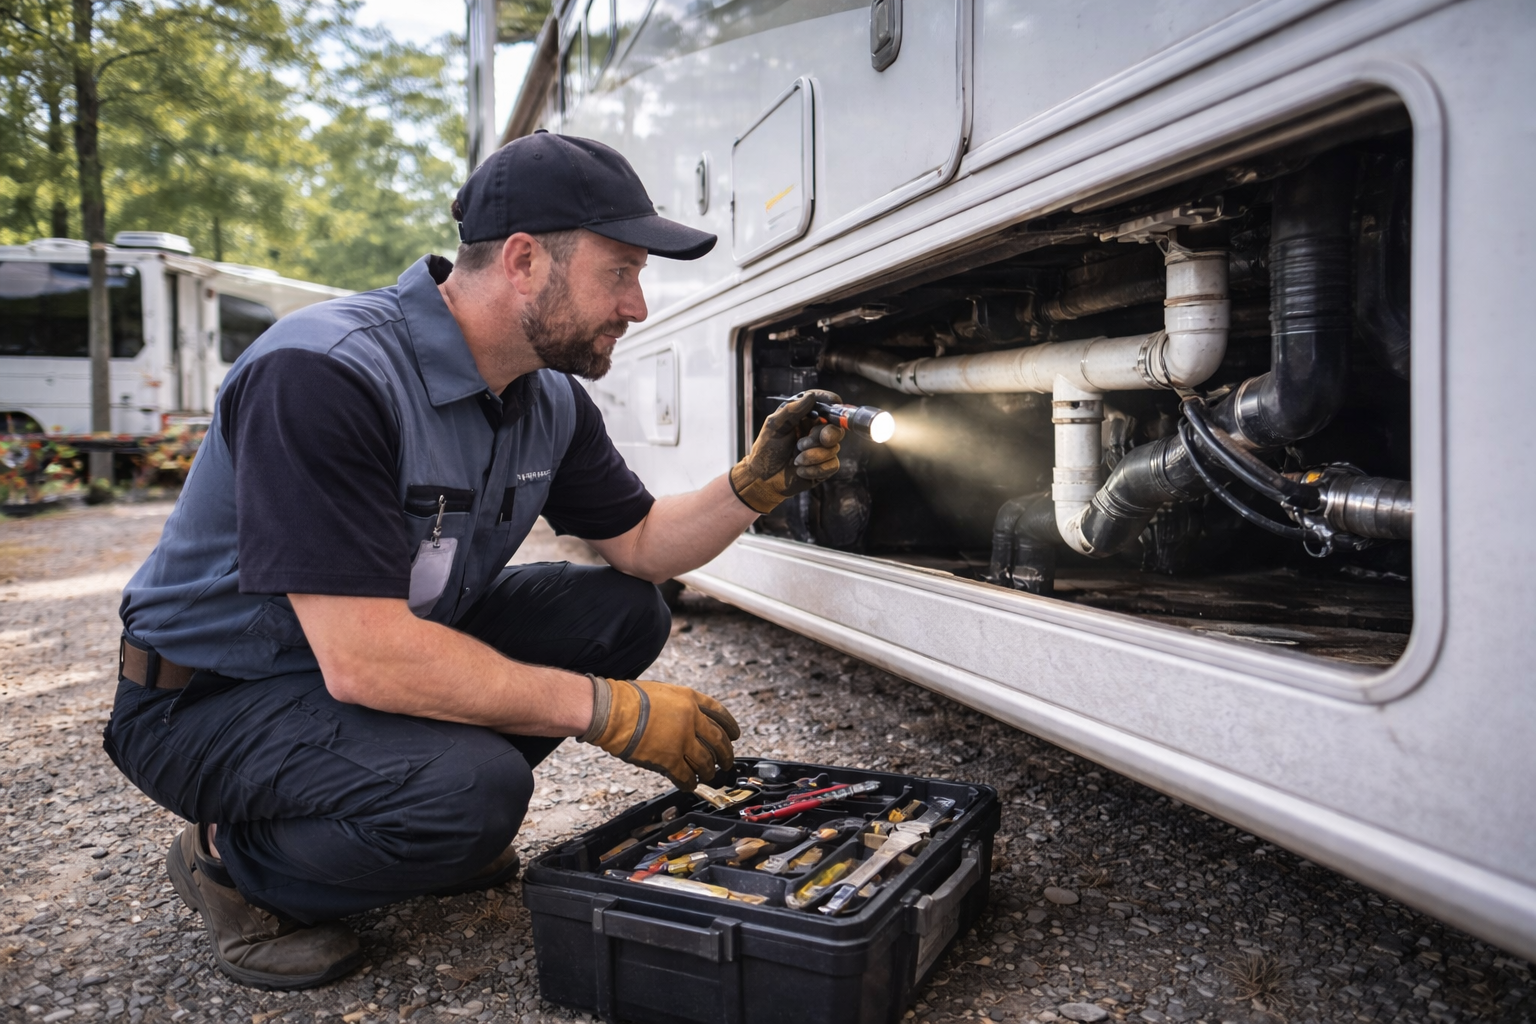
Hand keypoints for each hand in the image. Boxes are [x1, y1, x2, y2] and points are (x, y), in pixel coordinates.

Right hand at [581, 676, 740, 789]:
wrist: (612, 711)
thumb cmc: (627, 699)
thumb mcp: (662, 692)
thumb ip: (678, 706)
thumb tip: (684, 719)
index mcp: (690, 699)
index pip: (719, 714)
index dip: (730, 726)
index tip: (735, 735)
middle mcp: (691, 719)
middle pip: (718, 741)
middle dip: (726, 754)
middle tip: (728, 762)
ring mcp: (682, 741)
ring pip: (705, 761)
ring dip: (709, 771)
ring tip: (709, 775)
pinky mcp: (670, 760)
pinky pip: (686, 776)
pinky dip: (690, 783)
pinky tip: (690, 785)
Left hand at [729, 390, 846, 513]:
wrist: (763, 480)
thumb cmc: (766, 451)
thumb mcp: (773, 426)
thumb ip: (791, 410)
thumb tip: (810, 396)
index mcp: (804, 417)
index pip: (823, 404)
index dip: (831, 402)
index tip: (834, 402)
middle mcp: (815, 431)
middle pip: (835, 427)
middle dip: (824, 435)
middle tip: (809, 442)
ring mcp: (821, 449)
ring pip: (833, 448)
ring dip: (812, 455)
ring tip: (796, 459)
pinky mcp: (824, 467)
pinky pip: (832, 465)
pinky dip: (814, 469)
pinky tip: (800, 471)